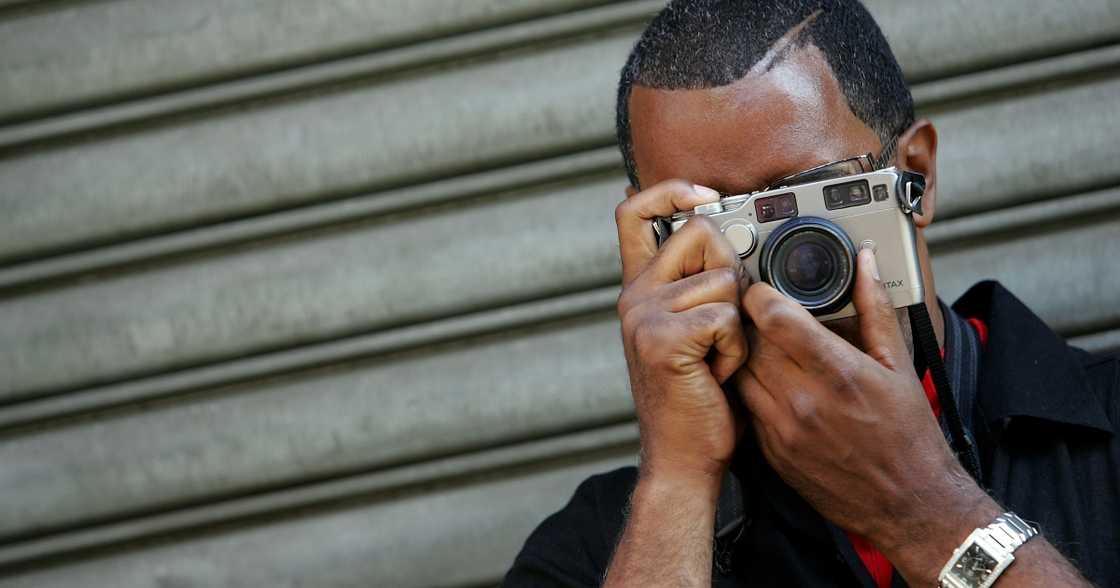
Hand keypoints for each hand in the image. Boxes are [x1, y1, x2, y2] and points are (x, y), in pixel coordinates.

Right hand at [615, 180, 749, 483]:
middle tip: (719, 325)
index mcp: (639, 289)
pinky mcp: (662, 338)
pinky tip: (715, 374)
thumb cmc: (699, 398)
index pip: (633, 212)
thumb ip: (696, 285)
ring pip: (725, 278)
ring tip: (716, 359)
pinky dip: (735, 349)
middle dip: (731, 271)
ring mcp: (643, 315)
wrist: (683, 459)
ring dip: (737, 324)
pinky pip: (726, 316)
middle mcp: (634, 296)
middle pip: (701, 233)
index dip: (669, 190)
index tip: (703, 196)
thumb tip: (726, 236)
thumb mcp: (692, 331)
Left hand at [734, 246, 983, 546]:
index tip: (763, 288)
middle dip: (752, 321)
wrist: (909, 504)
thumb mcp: (899, 365)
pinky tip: (770, 382)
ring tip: (767, 347)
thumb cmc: (909, 434)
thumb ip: (875, 307)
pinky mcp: (771, 452)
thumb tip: (865, 261)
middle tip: (763, 314)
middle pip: (750, 341)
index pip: (773, 317)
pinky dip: (751, 388)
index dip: (761, 294)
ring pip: (740, 372)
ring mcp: (782, 429)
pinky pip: (745, 406)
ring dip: (747, 354)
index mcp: (837, 372)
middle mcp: (803, 401)